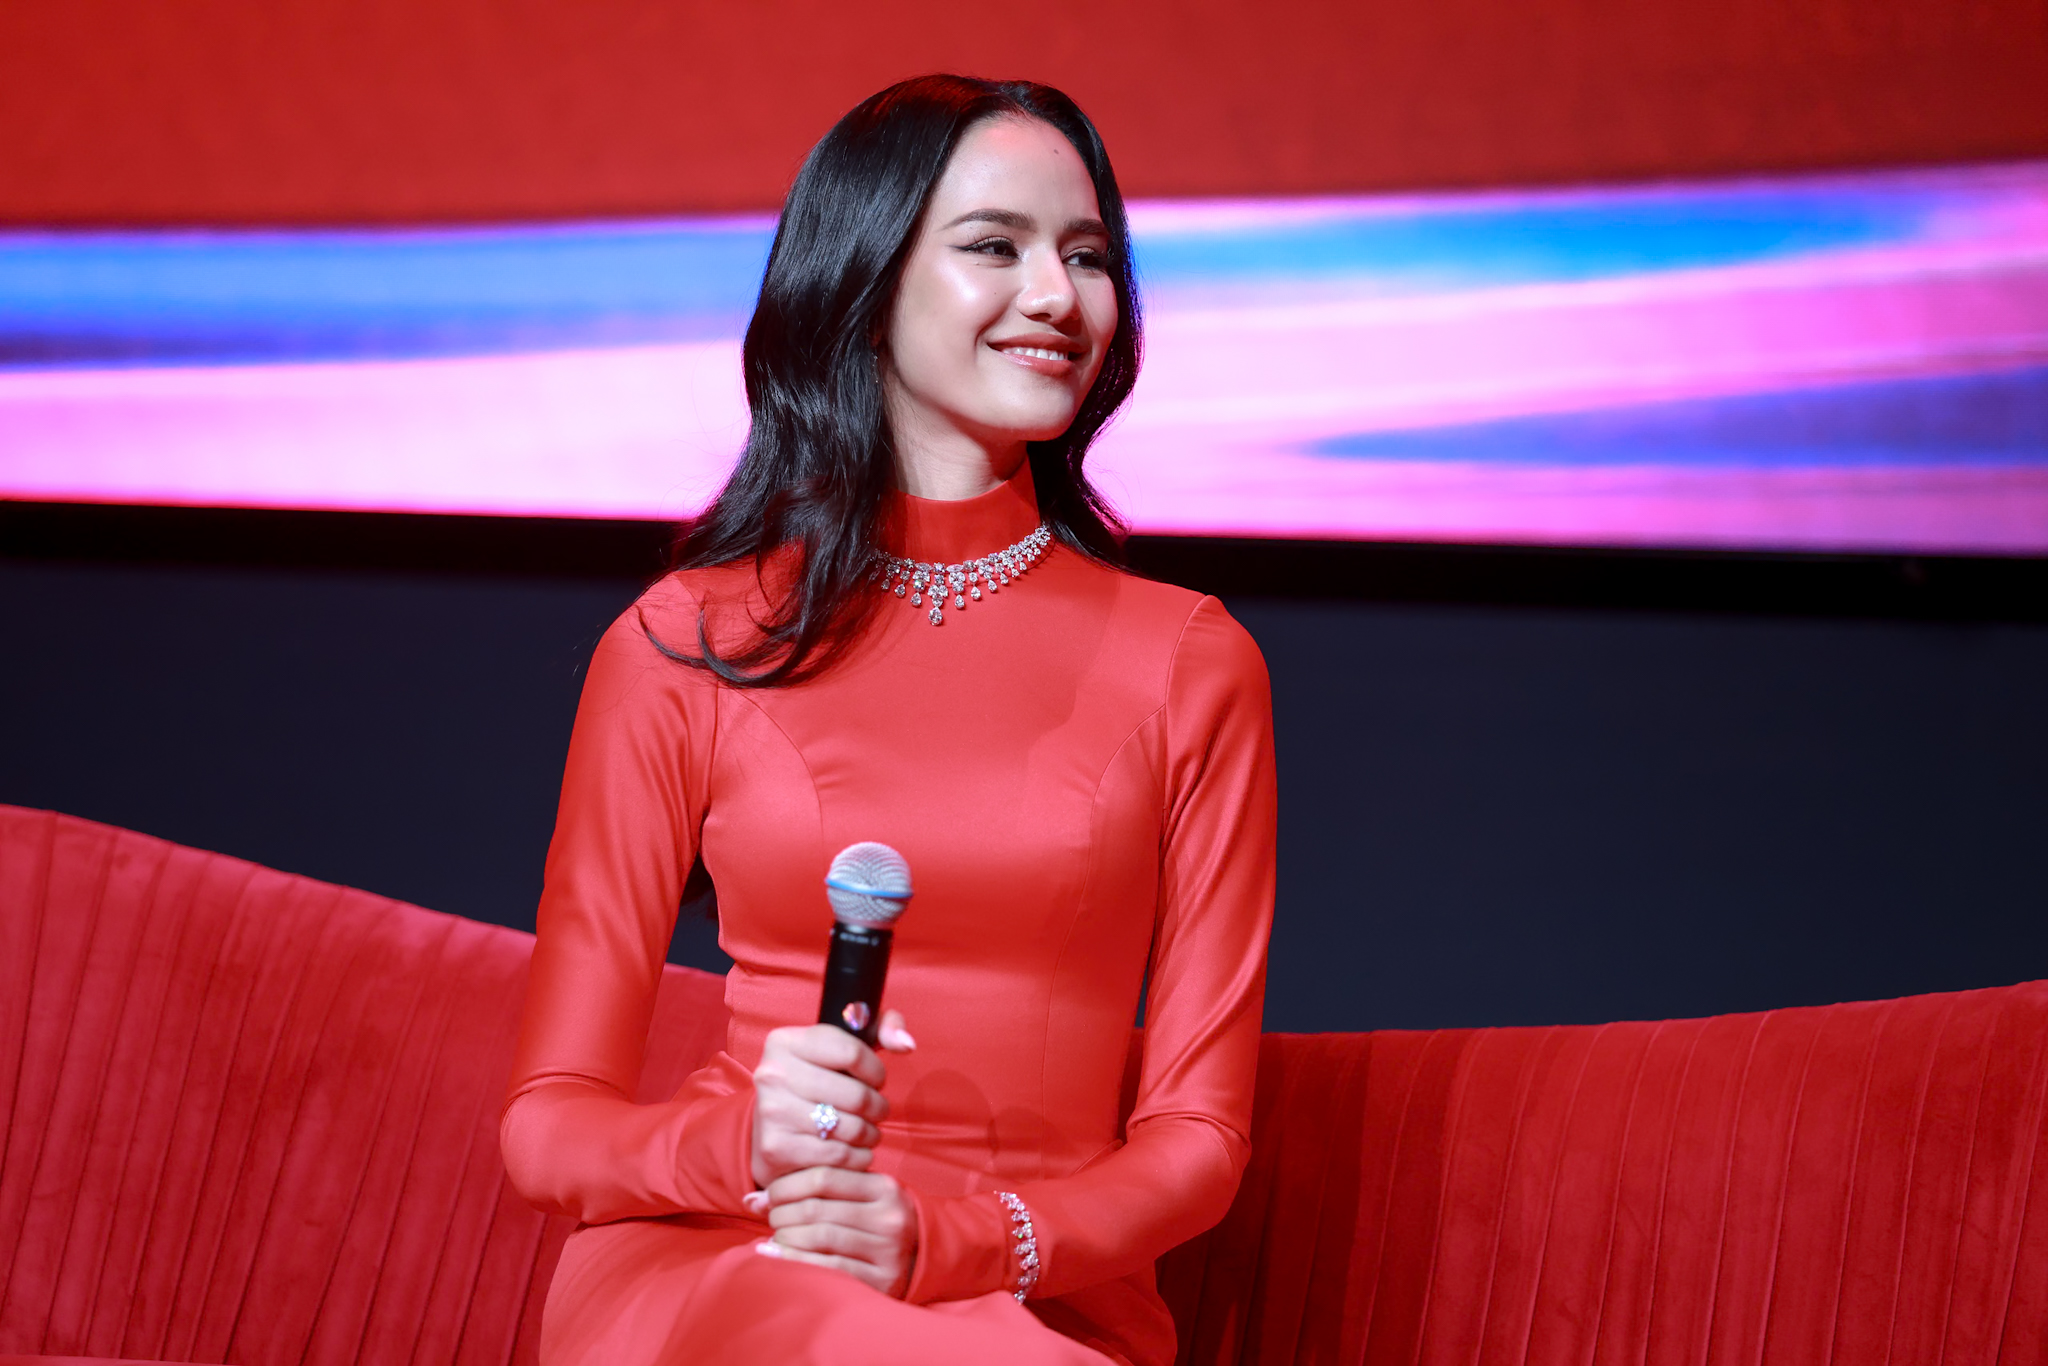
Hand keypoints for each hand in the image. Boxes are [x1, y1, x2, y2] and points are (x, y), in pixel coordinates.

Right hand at [749, 1010, 914, 1187]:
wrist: (769, 1130)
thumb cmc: (815, 1082)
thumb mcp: (840, 1046)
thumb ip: (880, 1029)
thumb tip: (906, 1044)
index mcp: (784, 1040)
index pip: (852, 1051)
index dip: (876, 1070)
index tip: (876, 1080)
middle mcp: (772, 1074)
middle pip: (856, 1095)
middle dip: (878, 1107)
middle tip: (878, 1111)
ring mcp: (772, 1112)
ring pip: (851, 1129)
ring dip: (871, 1134)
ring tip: (869, 1132)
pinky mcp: (777, 1149)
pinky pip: (839, 1156)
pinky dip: (857, 1157)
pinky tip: (855, 1150)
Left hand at [750, 1165, 918, 1296]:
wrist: (921, 1258)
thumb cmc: (875, 1224)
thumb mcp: (856, 1197)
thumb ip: (813, 1191)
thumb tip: (751, 1199)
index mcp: (883, 1187)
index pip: (824, 1177)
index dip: (787, 1185)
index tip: (768, 1196)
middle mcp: (889, 1216)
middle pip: (818, 1207)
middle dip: (782, 1213)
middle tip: (770, 1218)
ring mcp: (887, 1250)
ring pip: (819, 1236)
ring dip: (785, 1237)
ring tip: (774, 1238)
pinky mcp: (881, 1280)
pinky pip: (828, 1267)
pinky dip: (794, 1260)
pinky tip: (774, 1256)